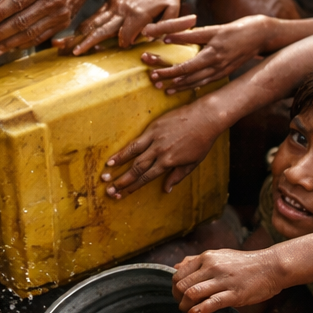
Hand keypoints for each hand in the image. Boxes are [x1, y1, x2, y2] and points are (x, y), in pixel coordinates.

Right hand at [69, 0, 185, 53]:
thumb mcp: (172, 11)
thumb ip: (162, 28)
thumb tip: (149, 40)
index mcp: (138, 14)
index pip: (125, 36)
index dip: (124, 44)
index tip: (124, 48)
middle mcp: (123, 9)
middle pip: (103, 28)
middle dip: (89, 41)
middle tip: (76, 52)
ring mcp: (115, 4)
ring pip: (96, 21)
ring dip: (82, 33)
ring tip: (70, 43)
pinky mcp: (111, 0)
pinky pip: (97, 14)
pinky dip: (87, 24)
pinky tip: (78, 32)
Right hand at [102, 101, 224, 196]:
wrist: (205, 117)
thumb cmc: (202, 141)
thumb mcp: (193, 162)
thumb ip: (177, 176)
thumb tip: (166, 189)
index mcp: (169, 162)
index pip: (147, 177)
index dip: (133, 187)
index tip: (122, 194)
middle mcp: (159, 151)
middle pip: (137, 168)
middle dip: (123, 180)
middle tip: (109, 189)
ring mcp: (155, 138)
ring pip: (133, 153)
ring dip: (119, 163)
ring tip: (106, 172)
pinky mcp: (154, 127)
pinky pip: (137, 140)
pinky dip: (125, 149)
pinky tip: (116, 154)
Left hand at [145, 16, 271, 93]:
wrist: (261, 36)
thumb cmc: (237, 29)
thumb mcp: (214, 29)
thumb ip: (190, 34)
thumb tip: (167, 37)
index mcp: (212, 54)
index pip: (185, 66)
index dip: (168, 71)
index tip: (154, 72)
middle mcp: (216, 66)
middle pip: (188, 76)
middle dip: (170, 79)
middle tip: (153, 82)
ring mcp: (221, 71)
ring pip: (197, 82)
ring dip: (180, 86)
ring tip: (164, 90)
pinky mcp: (225, 73)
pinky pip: (206, 82)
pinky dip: (194, 86)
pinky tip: (184, 87)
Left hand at [171, 247, 285, 312]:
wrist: (271, 266)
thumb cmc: (245, 263)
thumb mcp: (219, 255)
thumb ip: (197, 261)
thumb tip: (176, 267)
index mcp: (207, 257)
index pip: (179, 273)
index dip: (174, 287)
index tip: (178, 295)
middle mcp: (212, 267)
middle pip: (182, 285)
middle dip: (177, 299)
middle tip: (181, 305)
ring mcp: (223, 281)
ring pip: (192, 294)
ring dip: (184, 306)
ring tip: (186, 312)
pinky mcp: (234, 294)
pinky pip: (210, 304)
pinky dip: (197, 312)